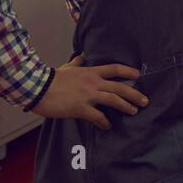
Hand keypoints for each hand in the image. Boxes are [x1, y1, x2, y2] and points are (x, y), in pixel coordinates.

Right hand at [31, 54, 148, 130]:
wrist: (37, 87)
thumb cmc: (51, 78)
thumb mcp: (67, 67)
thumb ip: (77, 62)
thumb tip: (82, 55)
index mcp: (90, 72)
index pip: (114, 69)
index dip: (128, 72)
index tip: (139, 76)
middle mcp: (93, 82)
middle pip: (119, 87)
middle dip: (134, 94)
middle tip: (145, 101)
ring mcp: (88, 95)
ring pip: (113, 100)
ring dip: (126, 107)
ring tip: (134, 111)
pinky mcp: (80, 108)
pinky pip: (98, 117)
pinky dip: (104, 122)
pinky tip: (107, 126)